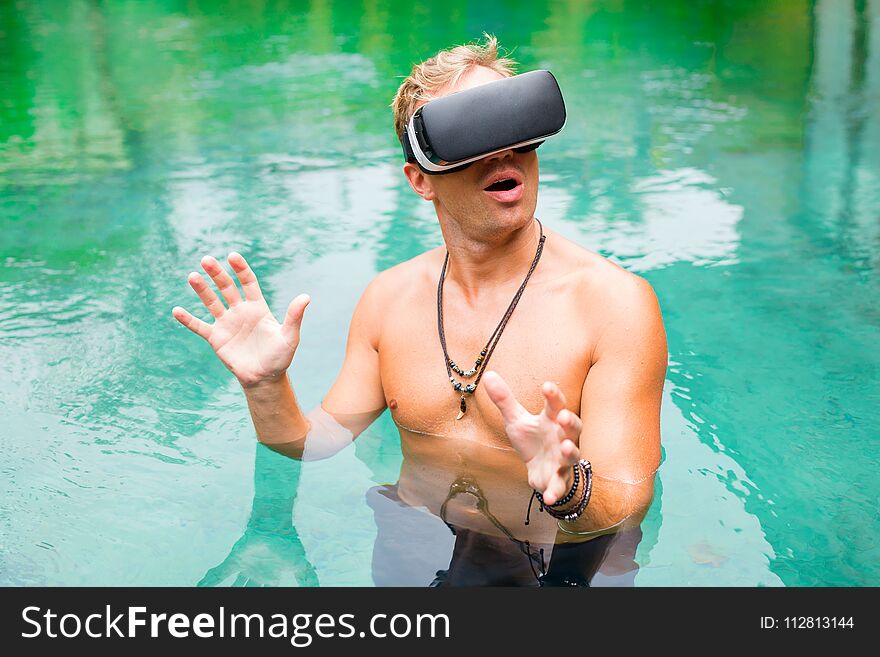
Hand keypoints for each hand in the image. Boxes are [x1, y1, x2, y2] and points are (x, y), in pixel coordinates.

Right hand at [171, 252, 309, 386]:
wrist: (265, 378)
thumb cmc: (280, 357)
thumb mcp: (289, 336)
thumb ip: (294, 316)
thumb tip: (306, 296)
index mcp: (257, 307)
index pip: (247, 282)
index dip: (240, 269)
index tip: (232, 256)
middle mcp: (240, 311)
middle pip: (226, 288)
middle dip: (217, 274)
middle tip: (206, 260)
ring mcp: (227, 323)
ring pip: (211, 302)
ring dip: (201, 290)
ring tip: (192, 276)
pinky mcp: (216, 338)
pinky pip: (199, 326)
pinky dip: (188, 320)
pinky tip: (176, 311)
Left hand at [482, 370, 582, 504]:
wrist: (540, 471)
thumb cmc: (532, 440)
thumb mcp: (516, 420)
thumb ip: (504, 399)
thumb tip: (488, 374)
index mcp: (551, 421)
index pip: (555, 405)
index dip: (553, 395)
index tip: (547, 385)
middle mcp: (562, 438)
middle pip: (572, 427)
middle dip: (570, 422)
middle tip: (564, 416)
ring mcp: (562, 460)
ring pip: (572, 455)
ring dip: (571, 451)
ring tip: (567, 447)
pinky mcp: (557, 480)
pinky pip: (559, 486)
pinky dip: (555, 492)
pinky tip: (548, 498)